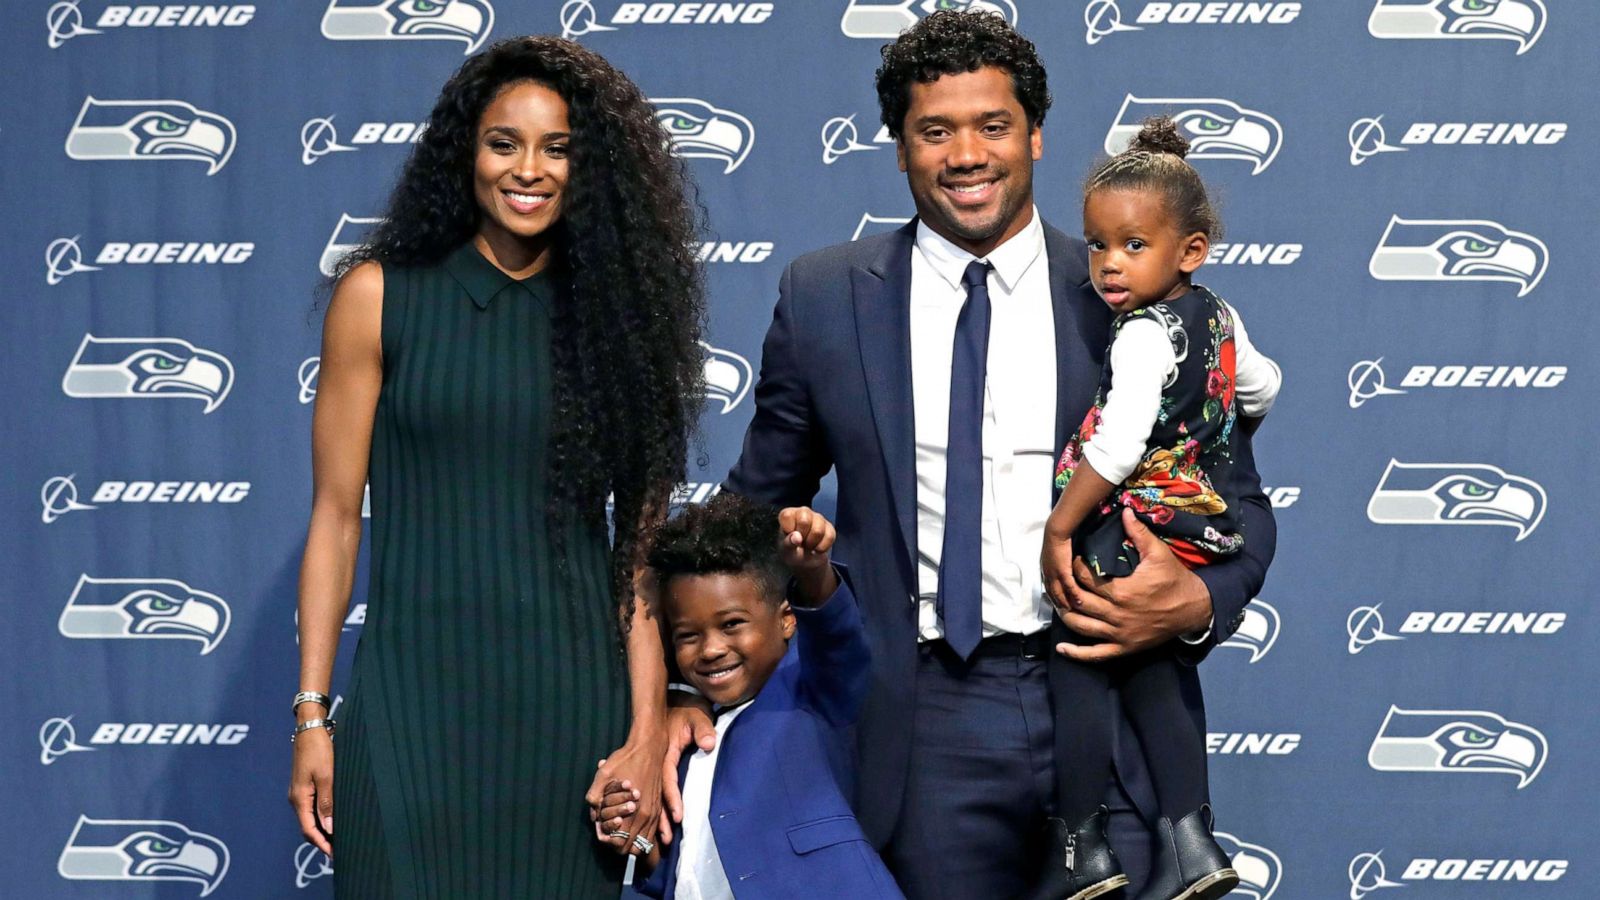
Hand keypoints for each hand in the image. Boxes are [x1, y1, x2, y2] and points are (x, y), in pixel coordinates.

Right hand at [288, 727, 333, 855]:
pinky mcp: (305, 785)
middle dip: (321, 840)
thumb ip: (327, 802)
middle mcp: (297, 798)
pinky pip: (312, 807)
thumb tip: (328, 827)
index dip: (321, 843)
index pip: (308, 829)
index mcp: (299, 798)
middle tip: (339, 850)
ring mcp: (300, 792)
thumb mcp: (326, 776)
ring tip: (338, 838)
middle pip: (307, 826)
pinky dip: (321, 817)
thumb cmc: (319, 750)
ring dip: (322, 829)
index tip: (334, 854)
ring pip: (310, 817)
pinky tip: (333, 819)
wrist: (310, 730)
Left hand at [585, 727, 665, 856]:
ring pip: (644, 843)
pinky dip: (642, 837)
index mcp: (632, 811)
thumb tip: (592, 811)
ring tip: (619, 832)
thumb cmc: (625, 759)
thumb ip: (595, 794)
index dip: (609, 842)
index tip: (602, 834)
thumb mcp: (604, 774)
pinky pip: (652, 833)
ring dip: (631, 843)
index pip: (620, 843)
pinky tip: (632, 829)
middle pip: (632, 848)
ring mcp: (654, 813)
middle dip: (619, 845)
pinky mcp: (658, 808)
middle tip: (609, 835)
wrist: (649, 748)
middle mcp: (646, 816)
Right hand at [658, 702, 715, 839]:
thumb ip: (704, 729)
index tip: (677, 816)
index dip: (672, 798)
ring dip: (657, 817)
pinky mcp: (658, 768)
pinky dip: (657, 808)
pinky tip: (657, 824)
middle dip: (660, 817)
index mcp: (665, 752)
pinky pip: (656, 791)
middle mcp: (658, 762)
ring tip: (660, 839)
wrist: (673, 702)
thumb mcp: (698, 716)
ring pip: (654, 796)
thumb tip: (709, 744)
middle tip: (664, 839)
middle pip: (656, 794)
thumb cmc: (687, 709)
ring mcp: (656, 766)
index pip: (668, 778)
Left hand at [778, 506, 837, 602]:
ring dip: (814, 542)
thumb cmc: (792, 556)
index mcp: (787, 516)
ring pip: (819, 525)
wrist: (808, 564)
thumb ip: (788, 544)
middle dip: (803, 535)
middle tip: (801, 544)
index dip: (790, 528)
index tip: (791, 539)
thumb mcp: (787, 554)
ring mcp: (817, 517)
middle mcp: (802, 512)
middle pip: (805, 517)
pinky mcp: (829, 526)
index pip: (787, 514)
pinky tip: (818, 549)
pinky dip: (824, 546)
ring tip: (809, 548)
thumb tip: (794, 537)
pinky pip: (830, 534)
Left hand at [1040, 527, 1075, 618]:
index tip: (1060, 603)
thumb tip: (1065, 566)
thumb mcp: (1056, 554)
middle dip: (1059, 603)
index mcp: (1045, 569)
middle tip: (1067, 613)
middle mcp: (1047, 574)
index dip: (1054, 596)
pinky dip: (1073, 595)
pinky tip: (1079, 601)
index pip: (1049, 587)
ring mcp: (1054, 574)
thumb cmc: (1058, 539)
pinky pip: (1068, 587)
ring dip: (1066, 603)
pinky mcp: (1062, 571)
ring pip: (1059, 593)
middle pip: (1053, 594)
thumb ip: (1060, 562)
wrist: (1056, 531)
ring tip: (1075, 610)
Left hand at [1054, 509, 1211, 662]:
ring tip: (1059, 604)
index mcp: (1122, 591)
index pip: (1085, 579)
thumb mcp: (1159, 554)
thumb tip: (1124, 510)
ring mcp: (1119, 634)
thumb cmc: (1174, 579)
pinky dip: (1076, 653)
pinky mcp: (1123, 648)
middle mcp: (1117, 615)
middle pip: (1078, 602)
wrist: (1193, 609)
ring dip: (1066, 615)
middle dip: (1066, 590)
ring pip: (1081, 627)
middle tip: (1062, 580)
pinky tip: (1062, 648)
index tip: (1074, 560)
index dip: (1075, 568)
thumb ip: (1139, 533)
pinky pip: (1095, 655)